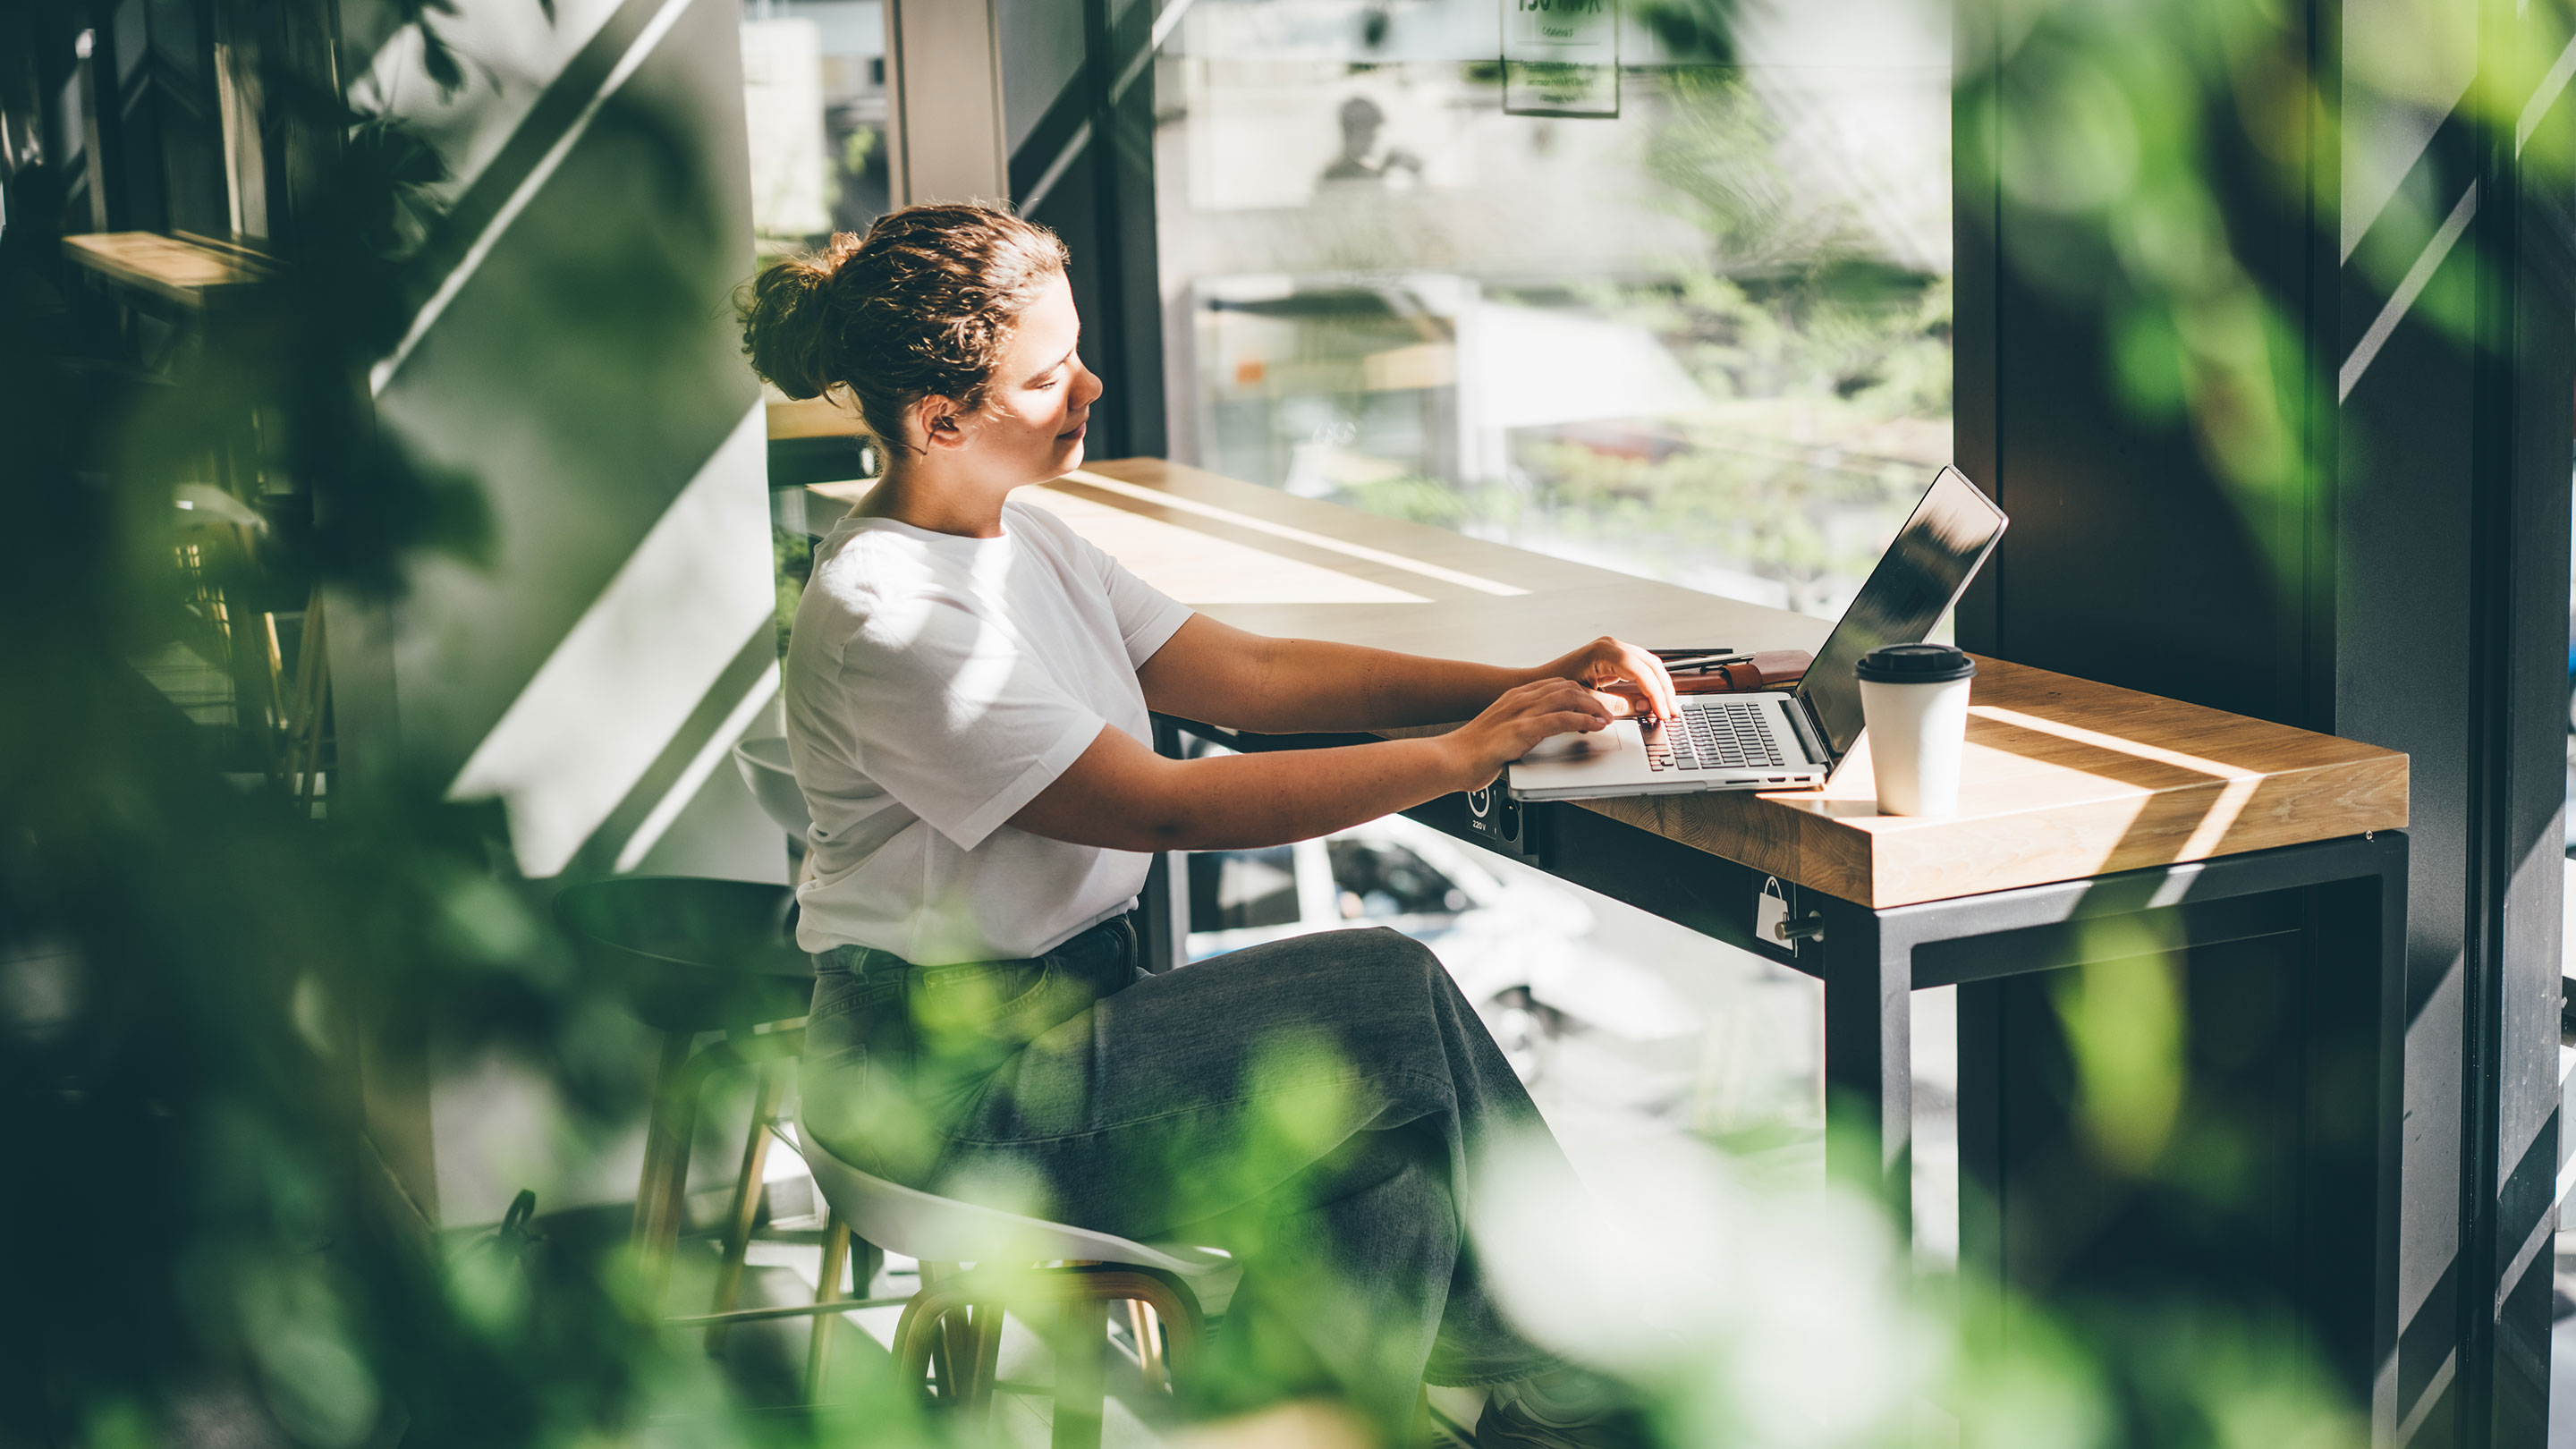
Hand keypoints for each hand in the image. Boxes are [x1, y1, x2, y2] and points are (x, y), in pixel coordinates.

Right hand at [1442, 678, 1616, 789]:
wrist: (1451, 760)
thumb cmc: (1471, 754)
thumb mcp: (1499, 734)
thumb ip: (1518, 731)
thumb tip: (1531, 740)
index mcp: (1513, 698)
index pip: (1555, 685)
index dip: (1580, 692)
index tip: (1595, 703)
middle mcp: (1519, 699)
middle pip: (1566, 686)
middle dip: (1592, 697)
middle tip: (1609, 710)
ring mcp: (1521, 712)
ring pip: (1569, 697)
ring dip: (1594, 707)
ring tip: (1608, 717)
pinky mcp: (1523, 729)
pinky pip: (1563, 718)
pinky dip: (1585, 720)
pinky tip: (1596, 725)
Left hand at [1542, 636, 1678, 720]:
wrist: (1540, 681)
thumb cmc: (1556, 687)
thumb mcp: (1587, 699)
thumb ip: (1617, 704)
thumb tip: (1646, 708)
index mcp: (1604, 651)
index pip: (1640, 671)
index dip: (1655, 693)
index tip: (1662, 711)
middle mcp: (1612, 645)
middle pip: (1651, 664)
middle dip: (1664, 689)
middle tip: (1672, 711)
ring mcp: (1614, 649)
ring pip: (1649, 665)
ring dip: (1661, 686)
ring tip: (1668, 707)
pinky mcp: (1615, 657)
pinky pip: (1641, 668)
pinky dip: (1651, 683)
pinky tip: (1656, 699)